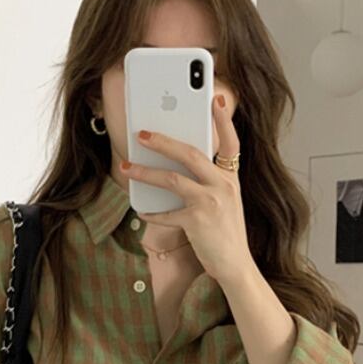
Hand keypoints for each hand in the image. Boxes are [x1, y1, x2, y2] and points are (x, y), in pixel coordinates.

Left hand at [122, 93, 254, 284]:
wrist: (235, 265)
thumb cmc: (225, 232)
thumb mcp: (225, 201)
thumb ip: (209, 182)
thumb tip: (176, 165)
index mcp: (231, 177)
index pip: (231, 142)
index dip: (223, 120)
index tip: (215, 98)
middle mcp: (224, 185)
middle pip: (191, 153)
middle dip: (162, 141)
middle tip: (141, 134)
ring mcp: (211, 203)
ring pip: (172, 179)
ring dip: (145, 172)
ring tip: (126, 168)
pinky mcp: (197, 221)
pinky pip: (166, 212)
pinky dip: (151, 211)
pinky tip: (140, 208)